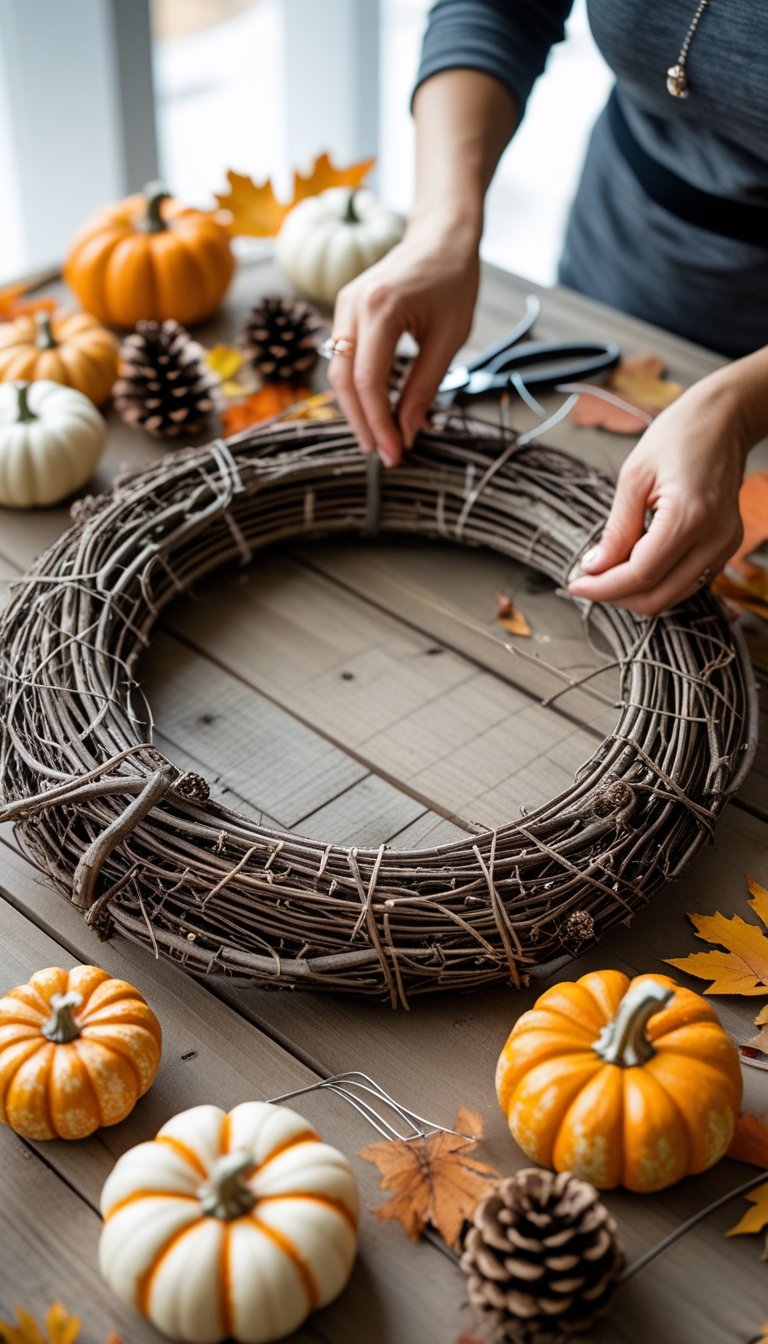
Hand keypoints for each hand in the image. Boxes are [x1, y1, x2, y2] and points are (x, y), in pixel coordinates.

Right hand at [328, 216, 479, 465]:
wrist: (441, 236)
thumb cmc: (453, 280)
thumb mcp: (449, 338)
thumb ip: (424, 387)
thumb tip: (407, 431)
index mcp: (381, 308)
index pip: (369, 381)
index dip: (379, 423)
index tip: (394, 453)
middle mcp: (352, 305)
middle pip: (344, 381)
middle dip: (362, 423)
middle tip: (382, 454)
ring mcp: (343, 305)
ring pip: (338, 372)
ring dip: (356, 409)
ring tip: (378, 438)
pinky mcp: (345, 309)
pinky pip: (343, 357)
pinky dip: (356, 388)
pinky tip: (374, 409)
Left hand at [567, 373, 747, 614]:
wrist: (723, 420)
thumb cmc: (678, 437)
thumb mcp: (634, 477)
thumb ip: (616, 529)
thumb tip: (594, 567)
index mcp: (690, 517)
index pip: (641, 575)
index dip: (603, 587)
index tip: (575, 583)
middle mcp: (715, 539)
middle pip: (658, 597)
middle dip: (617, 596)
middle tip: (588, 582)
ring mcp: (725, 545)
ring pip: (673, 596)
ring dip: (636, 593)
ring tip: (608, 570)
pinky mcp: (726, 546)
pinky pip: (687, 581)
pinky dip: (657, 581)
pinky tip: (634, 562)